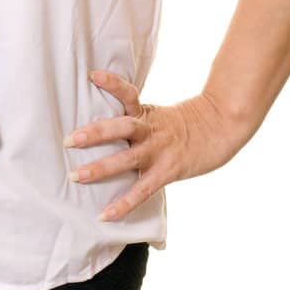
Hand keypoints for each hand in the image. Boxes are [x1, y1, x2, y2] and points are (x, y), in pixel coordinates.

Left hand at [64, 70, 249, 221]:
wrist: (220, 129)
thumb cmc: (184, 125)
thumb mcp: (158, 115)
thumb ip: (134, 119)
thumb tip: (102, 125)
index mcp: (146, 114)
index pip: (128, 94)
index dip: (112, 83)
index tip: (92, 75)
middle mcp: (150, 130)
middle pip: (121, 127)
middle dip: (94, 134)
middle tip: (69, 140)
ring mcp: (159, 151)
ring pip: (126, 159)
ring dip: (100, 168)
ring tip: (77, 175)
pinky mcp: (167, 172)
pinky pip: (142, 190)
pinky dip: (123, 204)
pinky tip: (105, 215)